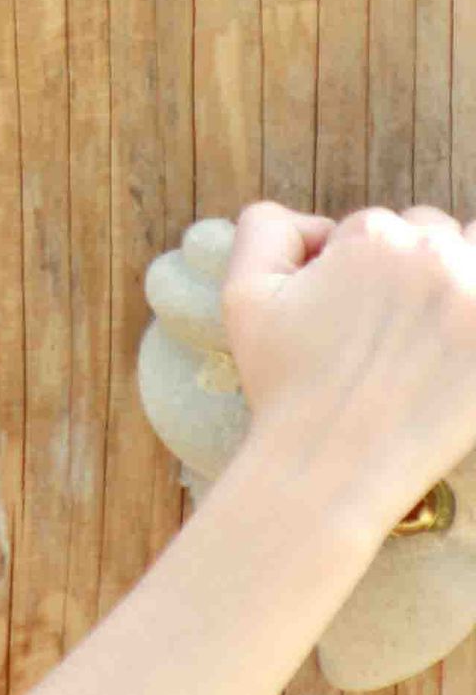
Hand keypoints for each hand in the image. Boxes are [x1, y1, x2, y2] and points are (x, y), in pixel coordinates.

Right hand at [222, 202, 475, 536]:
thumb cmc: (285, 386)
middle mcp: (434, 257)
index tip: (342, 315)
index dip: (350, 267)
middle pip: (430, 232)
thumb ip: (266, 227)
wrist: (331, 468)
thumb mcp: (242, 294)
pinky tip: (453, 342)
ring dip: (454, 275)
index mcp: (373, 237)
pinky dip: (472, 309)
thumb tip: (321, 227)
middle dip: (406, 267)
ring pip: (473, 250)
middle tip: (383, 329)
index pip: (374, 226)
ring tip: (424, 331)